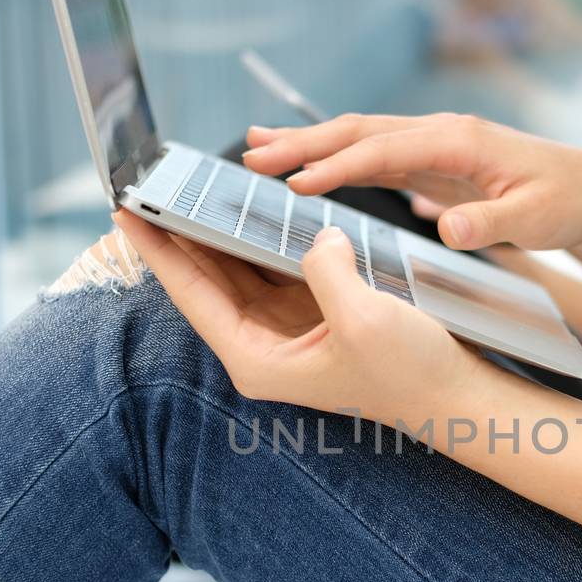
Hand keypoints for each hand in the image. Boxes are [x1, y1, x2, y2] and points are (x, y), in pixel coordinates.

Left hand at [113, 213, 487, 425]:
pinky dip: (262, 234)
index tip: (124, 210)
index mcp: (257, 359)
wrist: (457, 396)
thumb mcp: (363, 318)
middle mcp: (262, 346)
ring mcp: (288, 329)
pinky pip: (275, 265)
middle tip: (147, 184)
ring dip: (217, 229)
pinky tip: (248, 203)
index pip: (192, 294)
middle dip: (179, 233)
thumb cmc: (411, 373)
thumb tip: (316, 235)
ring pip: (239, 269)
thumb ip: (325, 268)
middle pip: (208, 279)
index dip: (158, 249)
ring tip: (186, 184)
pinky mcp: (316, 313)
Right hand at [240, 113, 581, 255]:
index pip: (385, 150)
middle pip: (360, 133)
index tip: (296, 183)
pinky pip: (375, 156)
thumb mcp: (535, 220)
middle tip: (251, 156)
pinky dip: (338, 159)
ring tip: (259, 149)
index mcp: (458, 141)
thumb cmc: (567, 202)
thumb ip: (490, 225)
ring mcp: (434, 145)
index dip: (338, 166)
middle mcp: (440, 133)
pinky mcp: (433, 163)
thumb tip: (444, 227)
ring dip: (311, 144)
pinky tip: (307, 167)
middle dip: (304, 143)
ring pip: (361, 139)